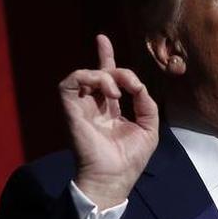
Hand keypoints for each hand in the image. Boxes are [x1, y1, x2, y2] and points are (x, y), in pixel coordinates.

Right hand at [59, 34, 158, 208]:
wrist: (114, 178)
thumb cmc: (130, 159)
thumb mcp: (149, 128)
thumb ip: (147, 104)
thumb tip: (138, 86)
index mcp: (110, 110)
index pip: (106, 77)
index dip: (105, 57)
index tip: (102, 39)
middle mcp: (94, 106)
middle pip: (96, 72)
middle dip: (112, 64)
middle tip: (129, 83)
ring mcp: (81, 108)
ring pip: (83, 75)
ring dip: (104, 75)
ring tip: (118, 92)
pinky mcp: (71, 111)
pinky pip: (68, 84)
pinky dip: (87, 78)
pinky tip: (108, 92)